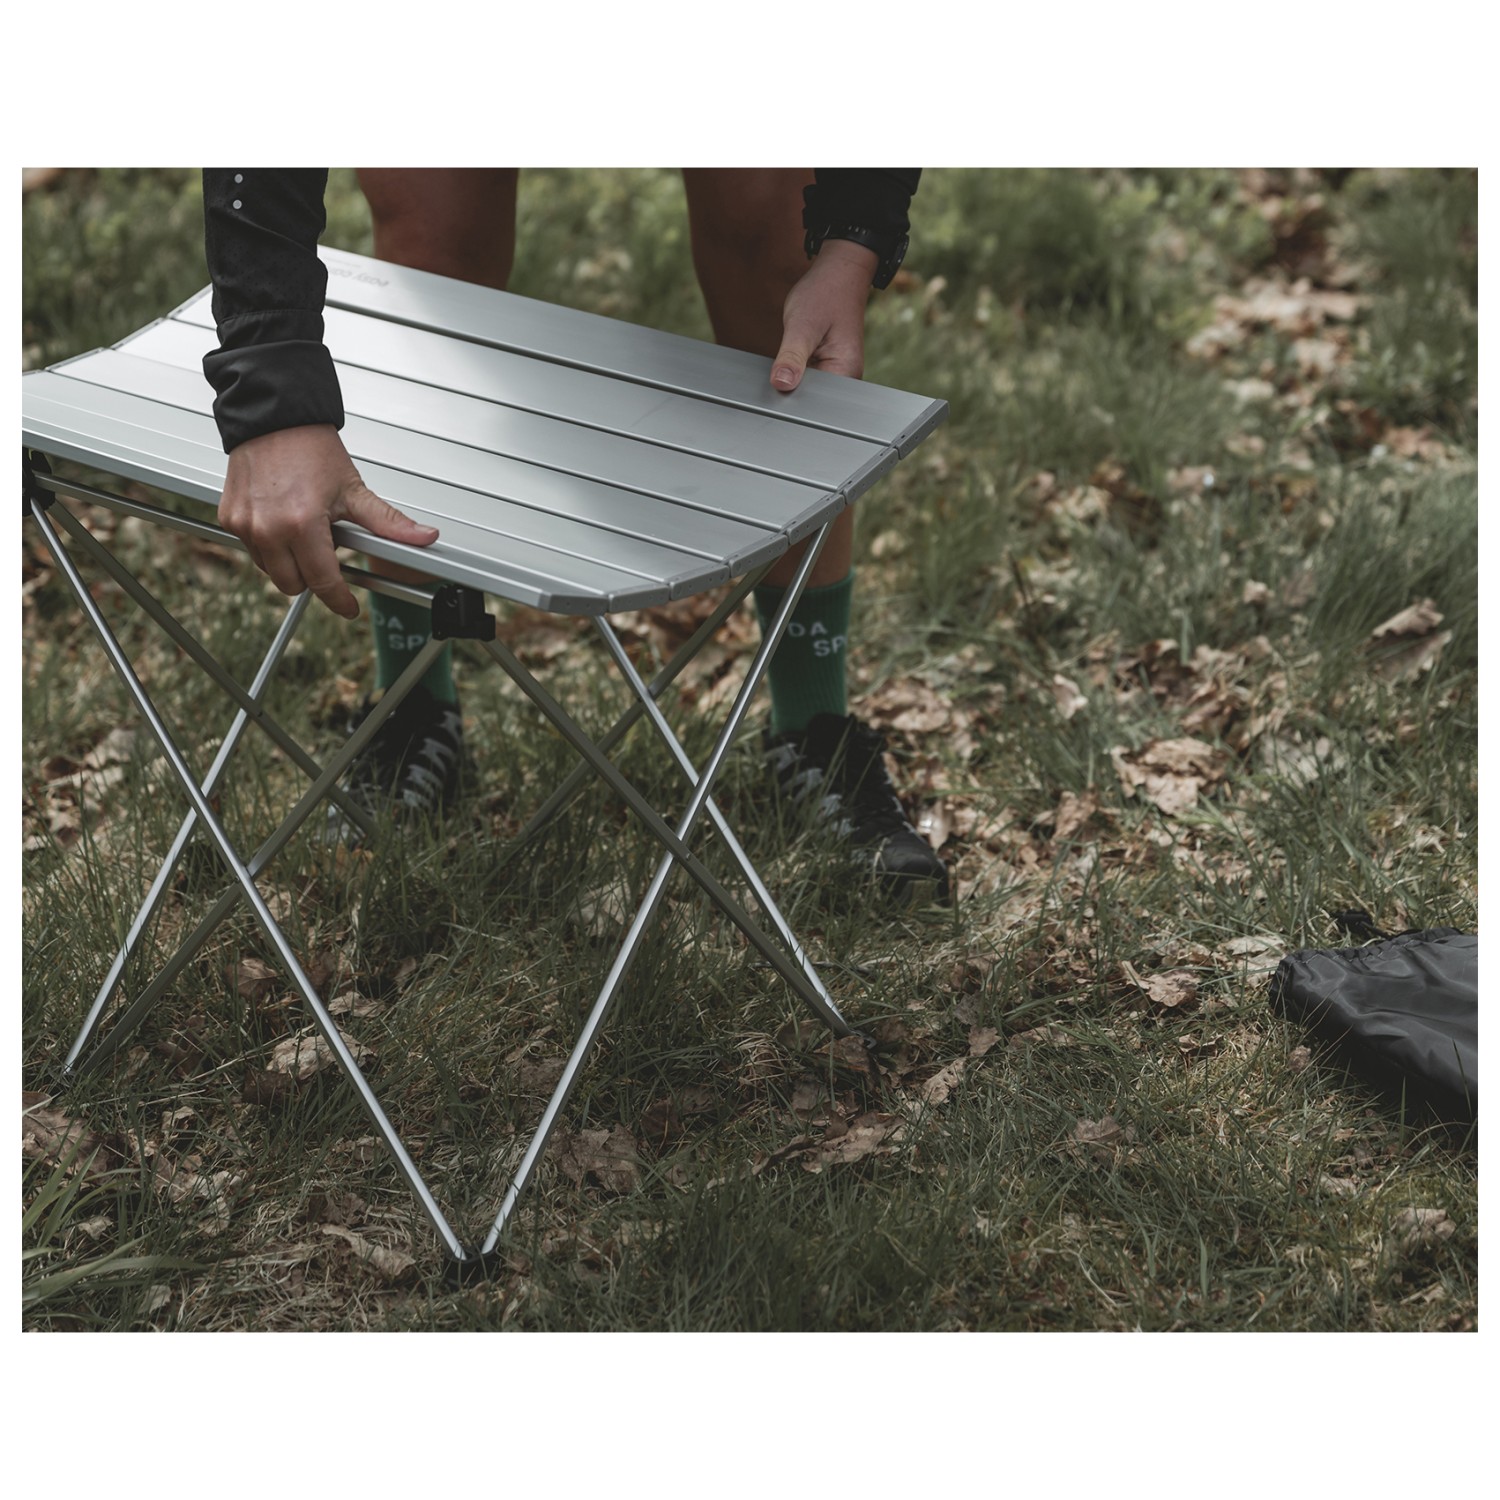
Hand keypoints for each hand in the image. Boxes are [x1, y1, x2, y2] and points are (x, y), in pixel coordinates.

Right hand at [216, 425, 438, 617]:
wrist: (273, 417)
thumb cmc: (311, 449)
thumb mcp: (354, 489)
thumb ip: (388, 521)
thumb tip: (424, 537)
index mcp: (302, 525)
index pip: (322, 582)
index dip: (340, 600)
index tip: (349, 607)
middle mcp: (268, 529)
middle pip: (293, 585)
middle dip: (313, 579)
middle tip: (328, 554)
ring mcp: (245, 525)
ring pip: (270, 570)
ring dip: (290, 563)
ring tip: (305, 533)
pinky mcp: (230, 517)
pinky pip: (251, 549)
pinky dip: (269, 546)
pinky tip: (282, 523)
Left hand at [769, 239, 878, 390]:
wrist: (836, 275)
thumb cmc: (825, 294)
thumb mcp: (802, 325)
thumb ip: (791, 356)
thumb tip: (781, 384)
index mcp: (846, 371)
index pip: (816, 402)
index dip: (793, 397)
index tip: (779, 383)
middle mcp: (846, 377)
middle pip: (812, 399)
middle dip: (792, 389)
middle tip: (781, 366)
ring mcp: (837, 374)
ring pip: (808, 391)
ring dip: (793, 381)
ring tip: (790, 360)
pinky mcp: (827, 369)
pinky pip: (807, 381)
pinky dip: (795, 373)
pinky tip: (792, 360)